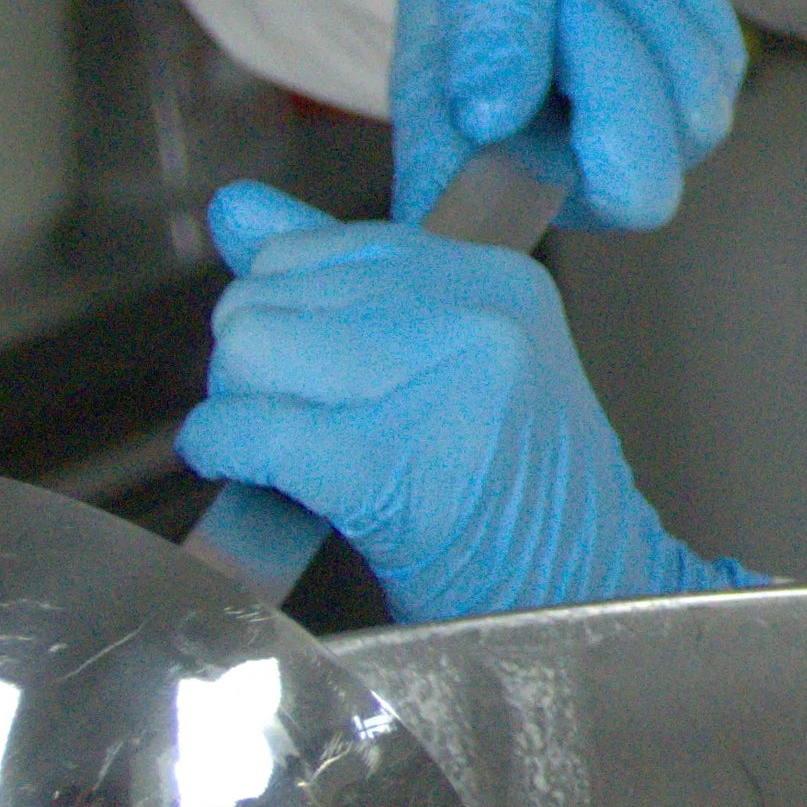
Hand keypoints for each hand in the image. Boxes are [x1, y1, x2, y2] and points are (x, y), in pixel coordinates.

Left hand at [184, 183, 751, 619]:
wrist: (581, 596)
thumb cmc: (513, 492)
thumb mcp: (450, 360)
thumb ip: (341, 281)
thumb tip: (235, 209)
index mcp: (494, 277)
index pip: (325, 245)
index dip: (288, 312)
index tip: (318, 370)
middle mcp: (472, 314)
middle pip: (271, 294)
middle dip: (254, 363)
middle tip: (298, 417)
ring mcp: (434, 386)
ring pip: (249, 351)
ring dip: (239, 406)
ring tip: (287, 448)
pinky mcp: (387, 464)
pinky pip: (250, 430)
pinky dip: (224, 453)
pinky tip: (252, 475)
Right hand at [390, 0, 743, 229]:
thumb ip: (488, 19)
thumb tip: (488, 117)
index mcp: (453, 141)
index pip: (484, 234)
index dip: (523, 211)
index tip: (538, 105)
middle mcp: (538, 165)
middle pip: (635, 188)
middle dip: (622, 69)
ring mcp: (619, 143)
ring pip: (694, 119)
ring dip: (652, 17)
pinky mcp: (683, 104)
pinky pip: (722, 69)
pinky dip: (684, 4)